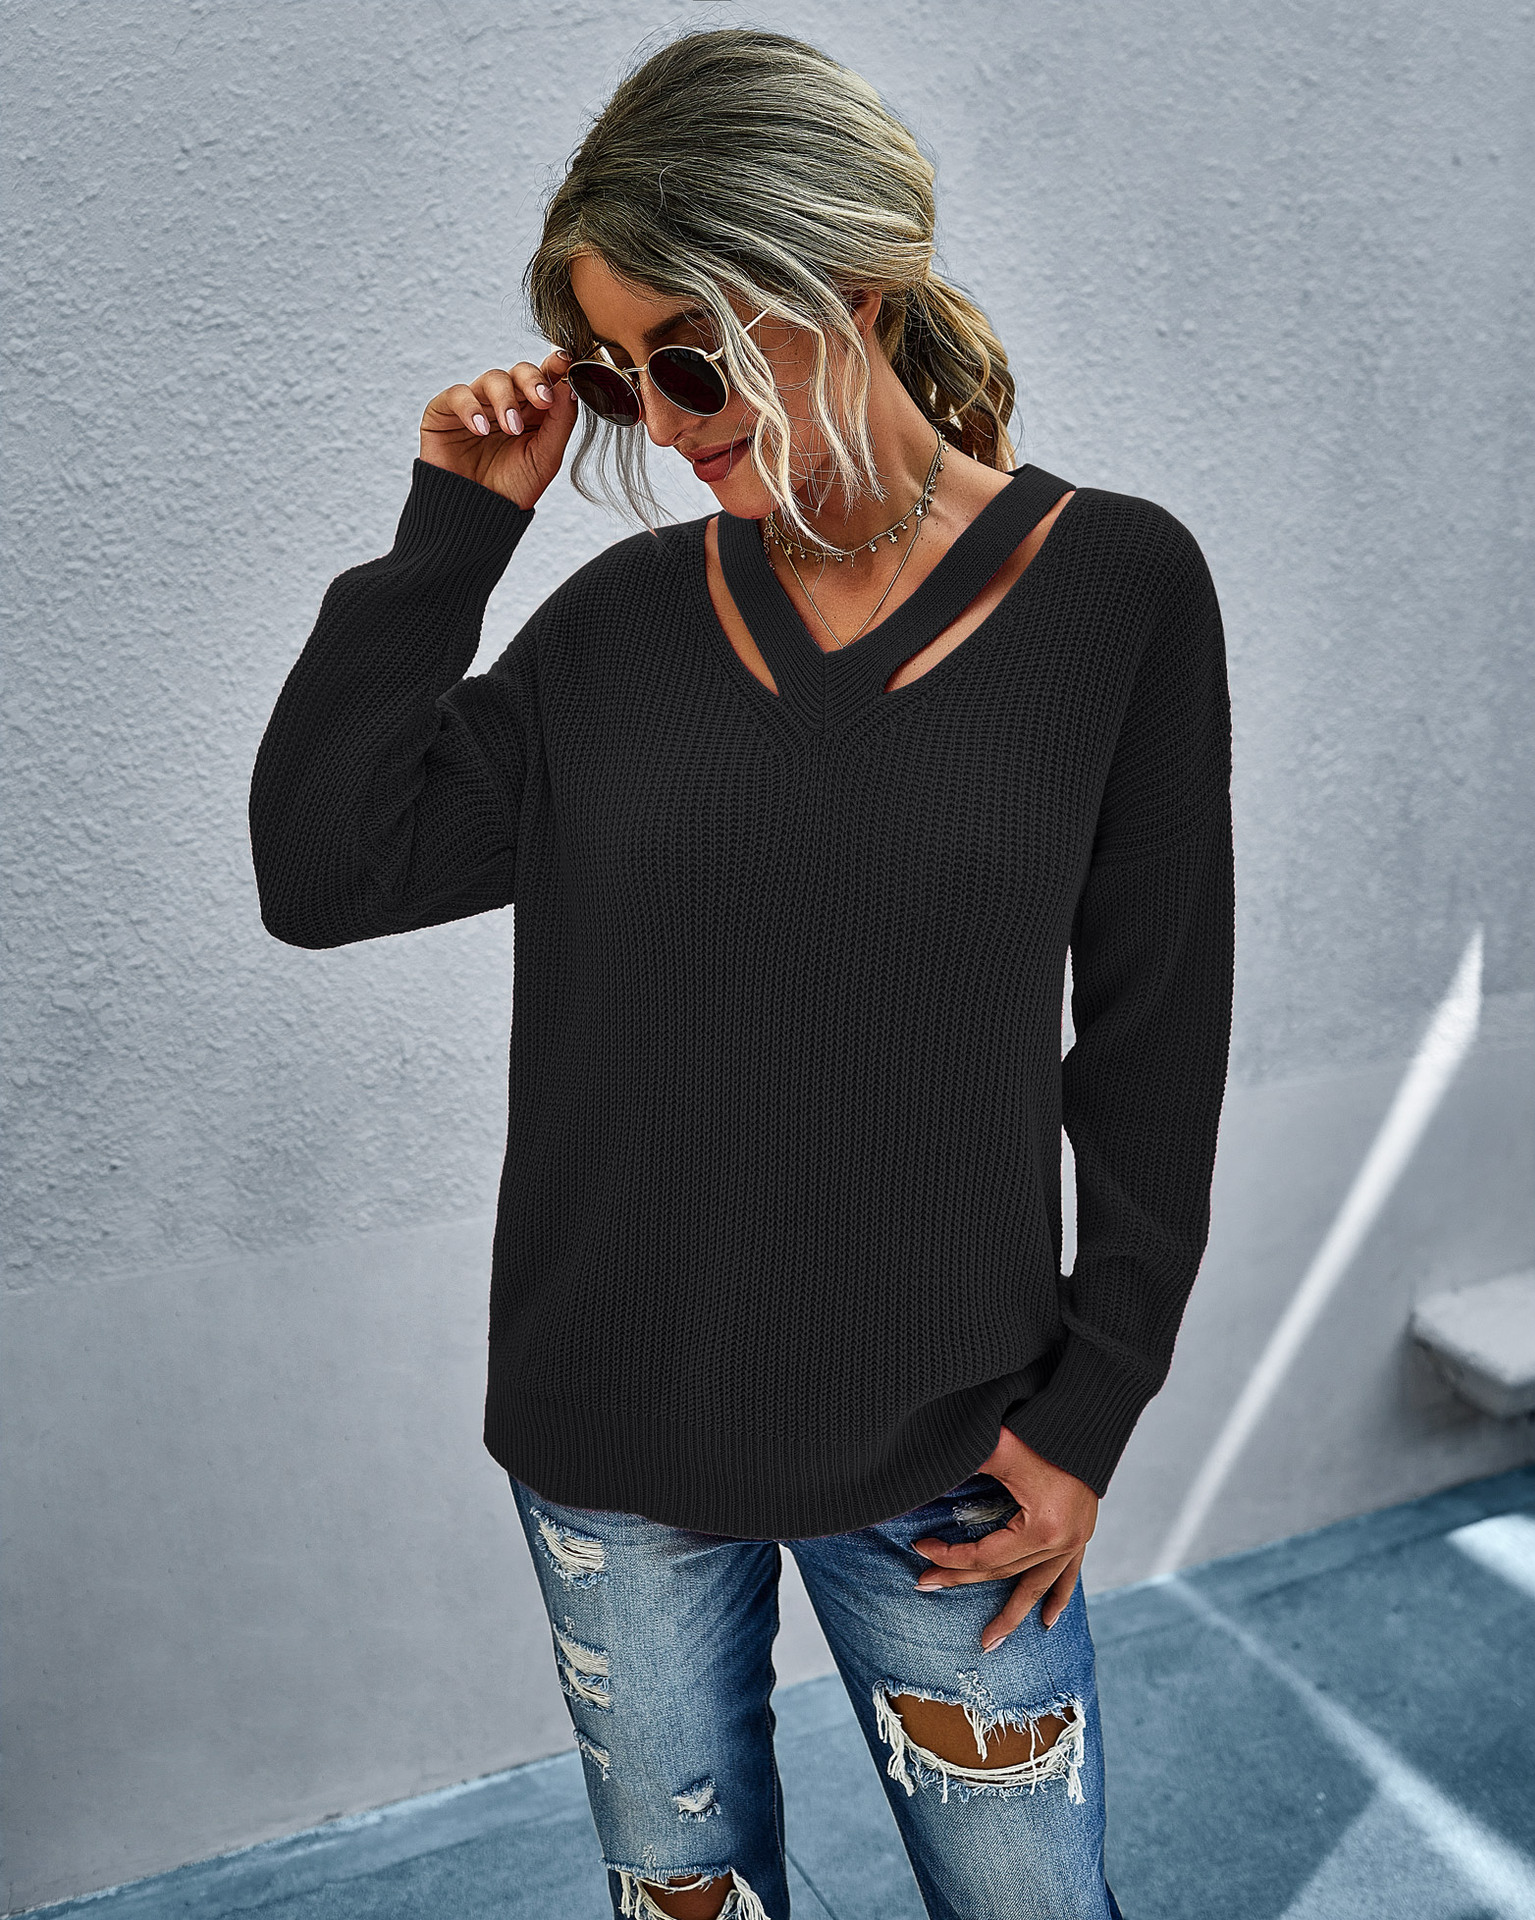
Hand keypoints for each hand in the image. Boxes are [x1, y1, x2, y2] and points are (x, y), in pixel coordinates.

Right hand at [419, 347, 579, 510]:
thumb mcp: (545, 458)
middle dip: (533, 380)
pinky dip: (471, 408)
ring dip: (506, 400)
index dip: (554, 366)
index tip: (565, 362)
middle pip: (520, 372)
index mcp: (532, 411)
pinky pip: (458, 394)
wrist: (476, 518)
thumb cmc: (512, 490)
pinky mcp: (445, 412)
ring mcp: (476, 405)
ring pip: (492, 378)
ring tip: (511, 428)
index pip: (544, 378)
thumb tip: (570, 387)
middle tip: (543, 400)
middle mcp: (504, 403)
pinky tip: (481, 430)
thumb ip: (560, 423)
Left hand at [910, 1426, 1098, 1651]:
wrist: (1087, 1421)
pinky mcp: (1083, 1533)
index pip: (985, 1556)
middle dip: (962, 1580)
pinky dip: (1058, 1597)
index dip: (949, 1557)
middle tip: (926, 1587)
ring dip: (1014, 1613)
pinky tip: (1047, 1620)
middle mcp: (1061, 1543)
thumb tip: (925, 1475)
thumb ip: (966, 1463)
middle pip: (1004, 1572)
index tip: (920, 1550)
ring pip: (1038, 1585)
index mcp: (1041, 1528)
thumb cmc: (1043, 1431)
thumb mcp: (1000, 1447)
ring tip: (990, 1641)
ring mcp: (1075, 1541)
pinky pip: (1068, 1574)